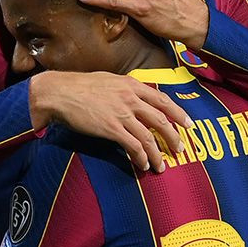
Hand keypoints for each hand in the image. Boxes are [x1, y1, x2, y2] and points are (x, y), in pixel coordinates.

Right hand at [29, 71, 190, 172]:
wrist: (59, 93)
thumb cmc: (80, 86)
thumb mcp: (110, 80)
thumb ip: (126, 89)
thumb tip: (138, 98)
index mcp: (132, 85)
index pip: (163, 100)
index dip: (179, 113)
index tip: (188, 124)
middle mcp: (131, 98)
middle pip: (161, 120)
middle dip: (173, 137)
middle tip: (179, 149)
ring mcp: (122, 114)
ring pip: (149, 137)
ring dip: (157, 154)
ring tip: (161, 166)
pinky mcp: (111, 128)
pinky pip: (133, 146)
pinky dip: (141, 158)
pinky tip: (142, 165)